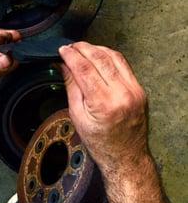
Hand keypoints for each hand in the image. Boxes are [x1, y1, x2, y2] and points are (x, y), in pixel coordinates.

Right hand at [59, 42, 147, 169]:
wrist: (125, 155)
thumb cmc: (99, 141)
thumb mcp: (77, 116)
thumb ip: (71, 86)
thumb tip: (63, 64)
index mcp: (103, 103)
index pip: (84, 68)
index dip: (71, 55)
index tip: (62, 49)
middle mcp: (122, 93)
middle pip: (99, 58)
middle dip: (82, 48)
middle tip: (70, 47)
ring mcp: (134, 90)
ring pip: (113, 56)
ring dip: (96, 48)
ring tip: (82, 48)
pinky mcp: (139, 89)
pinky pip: (123, 64)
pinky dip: (109, 55)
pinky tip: (99, 55)